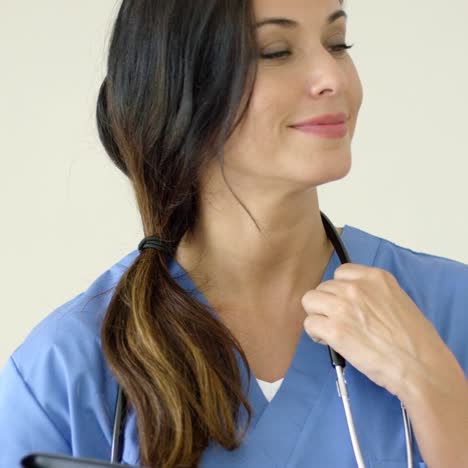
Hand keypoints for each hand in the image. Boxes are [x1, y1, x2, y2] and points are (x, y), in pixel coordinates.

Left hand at [301, 263, 451, 398]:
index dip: (339, 290)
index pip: (341, 273)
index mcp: (375, 277)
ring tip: (331, 331)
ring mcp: (343, 307)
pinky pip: (309, 324)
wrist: (421, 366)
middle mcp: (356, 287)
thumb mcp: (398, 300)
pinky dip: (315, 334)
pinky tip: (329, 342)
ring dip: (318, 316)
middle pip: (323, 287)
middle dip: (327, 304)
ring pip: (310, 301)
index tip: (344, 303)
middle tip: (338, 322)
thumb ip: (373, 294)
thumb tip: (353, 301)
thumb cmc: (415, 340)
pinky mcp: (335, 330)